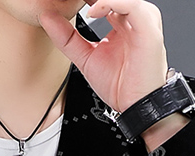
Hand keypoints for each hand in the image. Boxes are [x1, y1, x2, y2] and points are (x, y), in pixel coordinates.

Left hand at [39, 0, 168, 112]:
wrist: (135, 106)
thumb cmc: (119, 85)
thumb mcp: (85, 58)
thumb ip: (66, 38)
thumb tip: (46, 18)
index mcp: (122, 21)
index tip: (65, 0)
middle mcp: (134, 17)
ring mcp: (143, 20)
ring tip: (82, 2)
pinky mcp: (148, 28)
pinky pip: (132, 5)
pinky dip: (111, 3)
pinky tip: (94, 10)